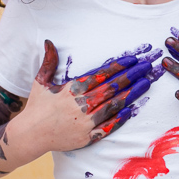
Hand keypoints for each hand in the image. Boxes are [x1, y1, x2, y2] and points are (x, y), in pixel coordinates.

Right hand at [23, 41, 152, 151]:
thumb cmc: (37, 106)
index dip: (118, 66)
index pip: (100, 75)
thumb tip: (49, 41)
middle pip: (112, 88)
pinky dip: (120, 118)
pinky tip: (131, 109)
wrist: (31, 135)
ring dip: (132, 94)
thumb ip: (49, 61)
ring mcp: (85, 122)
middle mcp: (81, 105)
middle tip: (147, 66)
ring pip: (114, 105)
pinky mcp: (88, 137)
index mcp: (72, 89)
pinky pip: (108, 127)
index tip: (133, 59)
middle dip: (132, 76)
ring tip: (146, 83)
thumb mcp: (41, 81)